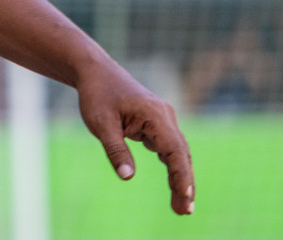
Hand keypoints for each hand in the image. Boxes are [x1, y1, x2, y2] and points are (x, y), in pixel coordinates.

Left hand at [76, 59, 194, 214]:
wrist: (95, 71)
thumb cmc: (97, 95)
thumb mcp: (100, 124)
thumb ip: (115, 150)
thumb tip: (127, 177)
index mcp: (155, 115)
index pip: (175, 150)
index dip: (182, 175)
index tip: (187, 195)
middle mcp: (165, 116)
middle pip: (181, 155)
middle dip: (184, 183)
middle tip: (184, 212)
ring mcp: (163, 119)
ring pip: (177, 153)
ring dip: (179, 178)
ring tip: (181, 207)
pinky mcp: (156, 123)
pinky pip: (168, 148)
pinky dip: (172, 167)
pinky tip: (175, 186)